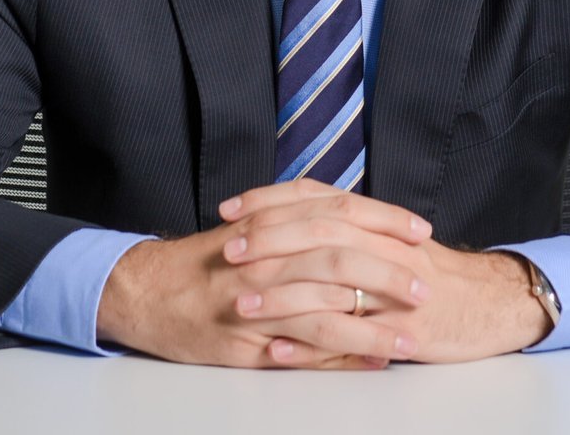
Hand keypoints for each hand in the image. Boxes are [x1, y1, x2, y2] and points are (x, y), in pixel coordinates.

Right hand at [95, 179, 432, 368]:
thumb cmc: (207, 260)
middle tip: (424, 288)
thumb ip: (299, 219)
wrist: (145, 290)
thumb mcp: (252, 225)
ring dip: (372, 327)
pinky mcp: (243, 341)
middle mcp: (264, 255)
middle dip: (387, 274)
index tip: (420, 230)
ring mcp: (253, 299)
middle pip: (337, 258)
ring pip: (323, 310)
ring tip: (409, 339)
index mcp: (270, 221)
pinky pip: (299, 350)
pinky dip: (339, 356)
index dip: (384, 219)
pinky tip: (370, 360)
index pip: (338, 210)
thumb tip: (359, 229)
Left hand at [222, 183, 552, 363]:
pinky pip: (350, 338)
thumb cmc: (432, 274)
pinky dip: (311, 346)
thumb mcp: (389, 240)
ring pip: (330, 285)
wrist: (490, 302)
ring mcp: (393, 289)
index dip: (270, 201)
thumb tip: (294, 219)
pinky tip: (278, 350)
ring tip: (240, 306)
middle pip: (320, 232)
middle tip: (230, 251)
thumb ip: (347, 229)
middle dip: (270, 241)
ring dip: (281, 296)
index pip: (316, 198)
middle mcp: (383, 246)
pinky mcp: (401, 330)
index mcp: (374, 222)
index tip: (231, 209)